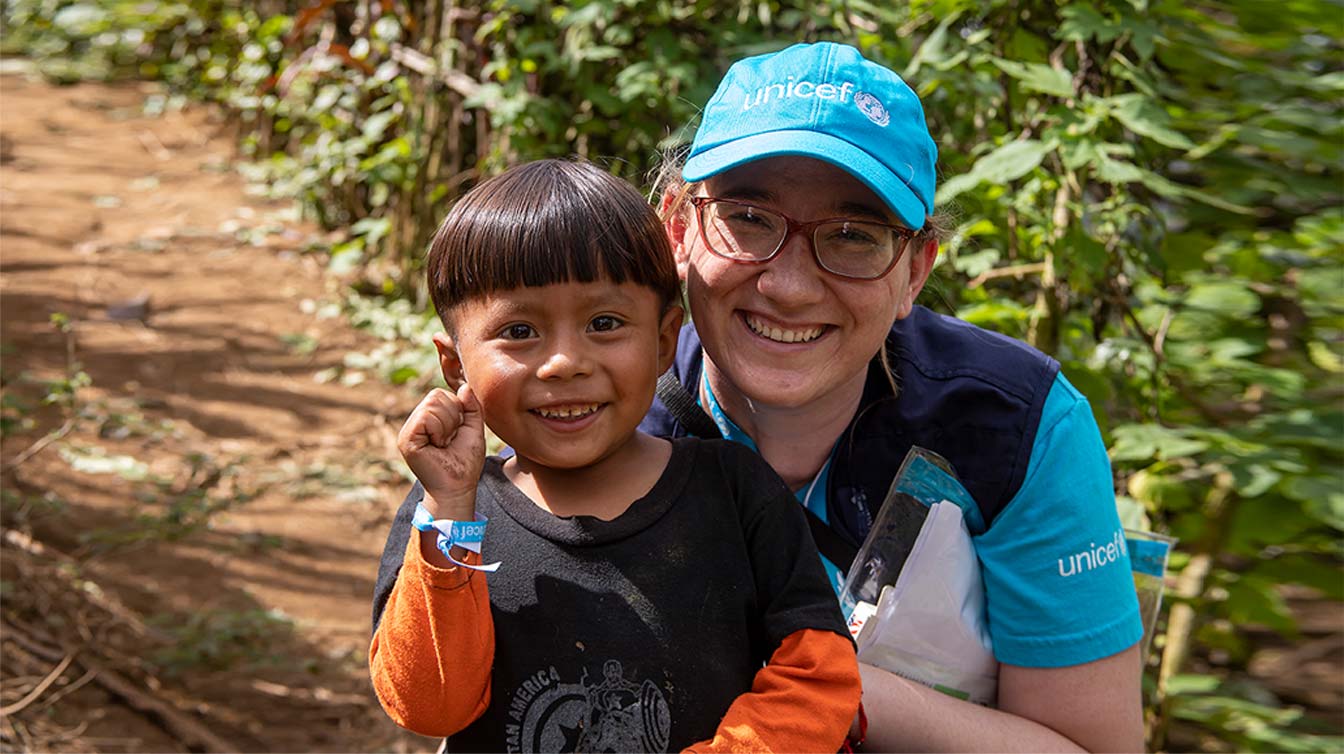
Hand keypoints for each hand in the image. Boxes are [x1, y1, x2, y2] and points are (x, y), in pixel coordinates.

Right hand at [397, 383, 485, 521]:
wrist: (459, 486)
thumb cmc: (465, 462)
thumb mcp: (473, 429)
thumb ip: (471, 406)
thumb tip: (465, 386)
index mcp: (429, 419)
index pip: (441, 394)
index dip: (457, 410)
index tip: (456, 433)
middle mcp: (415, 422)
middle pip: (436, 395)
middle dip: (453, 417)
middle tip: (450, 440)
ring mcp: (408, 430)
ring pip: (432, 404)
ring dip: (447, 425)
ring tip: (444, 444)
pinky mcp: (406, 439)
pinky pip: (426, 417)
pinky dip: (439, 430)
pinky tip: (437, 446)